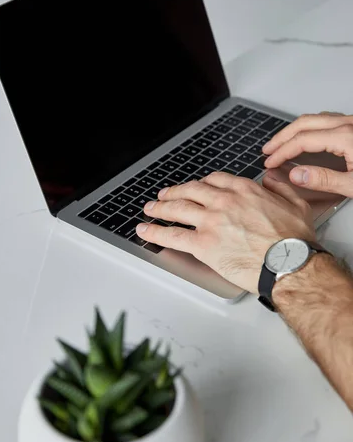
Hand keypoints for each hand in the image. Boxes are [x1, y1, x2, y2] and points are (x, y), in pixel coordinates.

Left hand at [136, 173, 314, 293]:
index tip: (194, 187)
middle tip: (164, 195)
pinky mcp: (203, 244)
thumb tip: (272, 178)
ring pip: (177, 210)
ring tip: (150, 209)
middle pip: (190, 191)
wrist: (290, 264)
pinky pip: (172, 236)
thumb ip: (281, 186)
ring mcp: (210, 221)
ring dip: (159, 208)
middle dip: (174, 192)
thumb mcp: (296, 203)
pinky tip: (145, 231)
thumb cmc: (294, 240)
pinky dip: (154, 232)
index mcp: (243, 190)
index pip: (213, 180)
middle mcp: (223, 201)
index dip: (199, 184)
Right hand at [263, 112, 352, 196]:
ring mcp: (352, 122)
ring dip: (295, 130)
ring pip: (315, 118)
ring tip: (282, 143)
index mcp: (345, 136)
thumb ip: (325, 180)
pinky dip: (310, 127)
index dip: (282, 152)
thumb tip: (296, 175)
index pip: (302, 140)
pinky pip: (326, 119)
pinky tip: (307, 136)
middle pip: (304, 123)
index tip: (271, 162)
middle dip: (282, 137)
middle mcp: (348, 124)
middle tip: (268, 150)